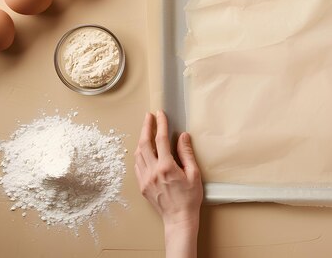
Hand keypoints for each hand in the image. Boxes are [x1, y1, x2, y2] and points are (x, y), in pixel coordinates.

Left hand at [134, 110, 202, 257]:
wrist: (179, 218)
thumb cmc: (190, 198)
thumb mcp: (194, 174)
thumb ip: (187, 153)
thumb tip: (182, 136)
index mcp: (166, 167)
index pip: (161, 140)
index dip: (160, 124)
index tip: (160, 114)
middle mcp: (152, 171)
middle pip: (144, 144)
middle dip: (146, 127)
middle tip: (149, 116)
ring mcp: (145, 179)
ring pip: (138, 154)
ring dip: (141, 140)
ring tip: (146, 130)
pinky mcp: (142, 185)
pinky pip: (137, 165)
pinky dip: (140, 154)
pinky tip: (144, 150)